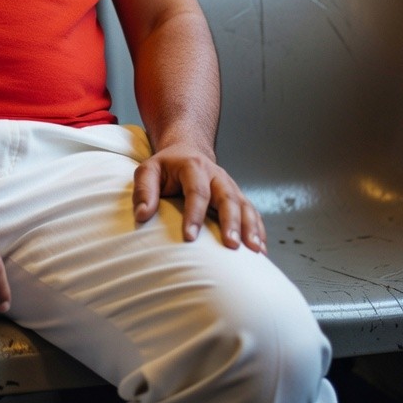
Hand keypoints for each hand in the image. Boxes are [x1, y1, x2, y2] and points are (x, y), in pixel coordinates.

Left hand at [132, 145, 265, 252]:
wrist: (187, 152)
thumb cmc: (166, 167)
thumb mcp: (148, 170)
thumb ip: (143, 190)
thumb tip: (142, 214)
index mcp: (193, 167)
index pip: (196, 191)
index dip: (194, 214)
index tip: (189, 237)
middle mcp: (216, 175)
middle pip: (227, 198)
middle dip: (231, 222)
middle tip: (230, 245)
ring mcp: (230, 186)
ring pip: (245, 206)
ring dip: (251, 228)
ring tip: (254, 251)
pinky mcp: (238, 197)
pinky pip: (252, 213)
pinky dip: (258, 231)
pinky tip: (260, 250)